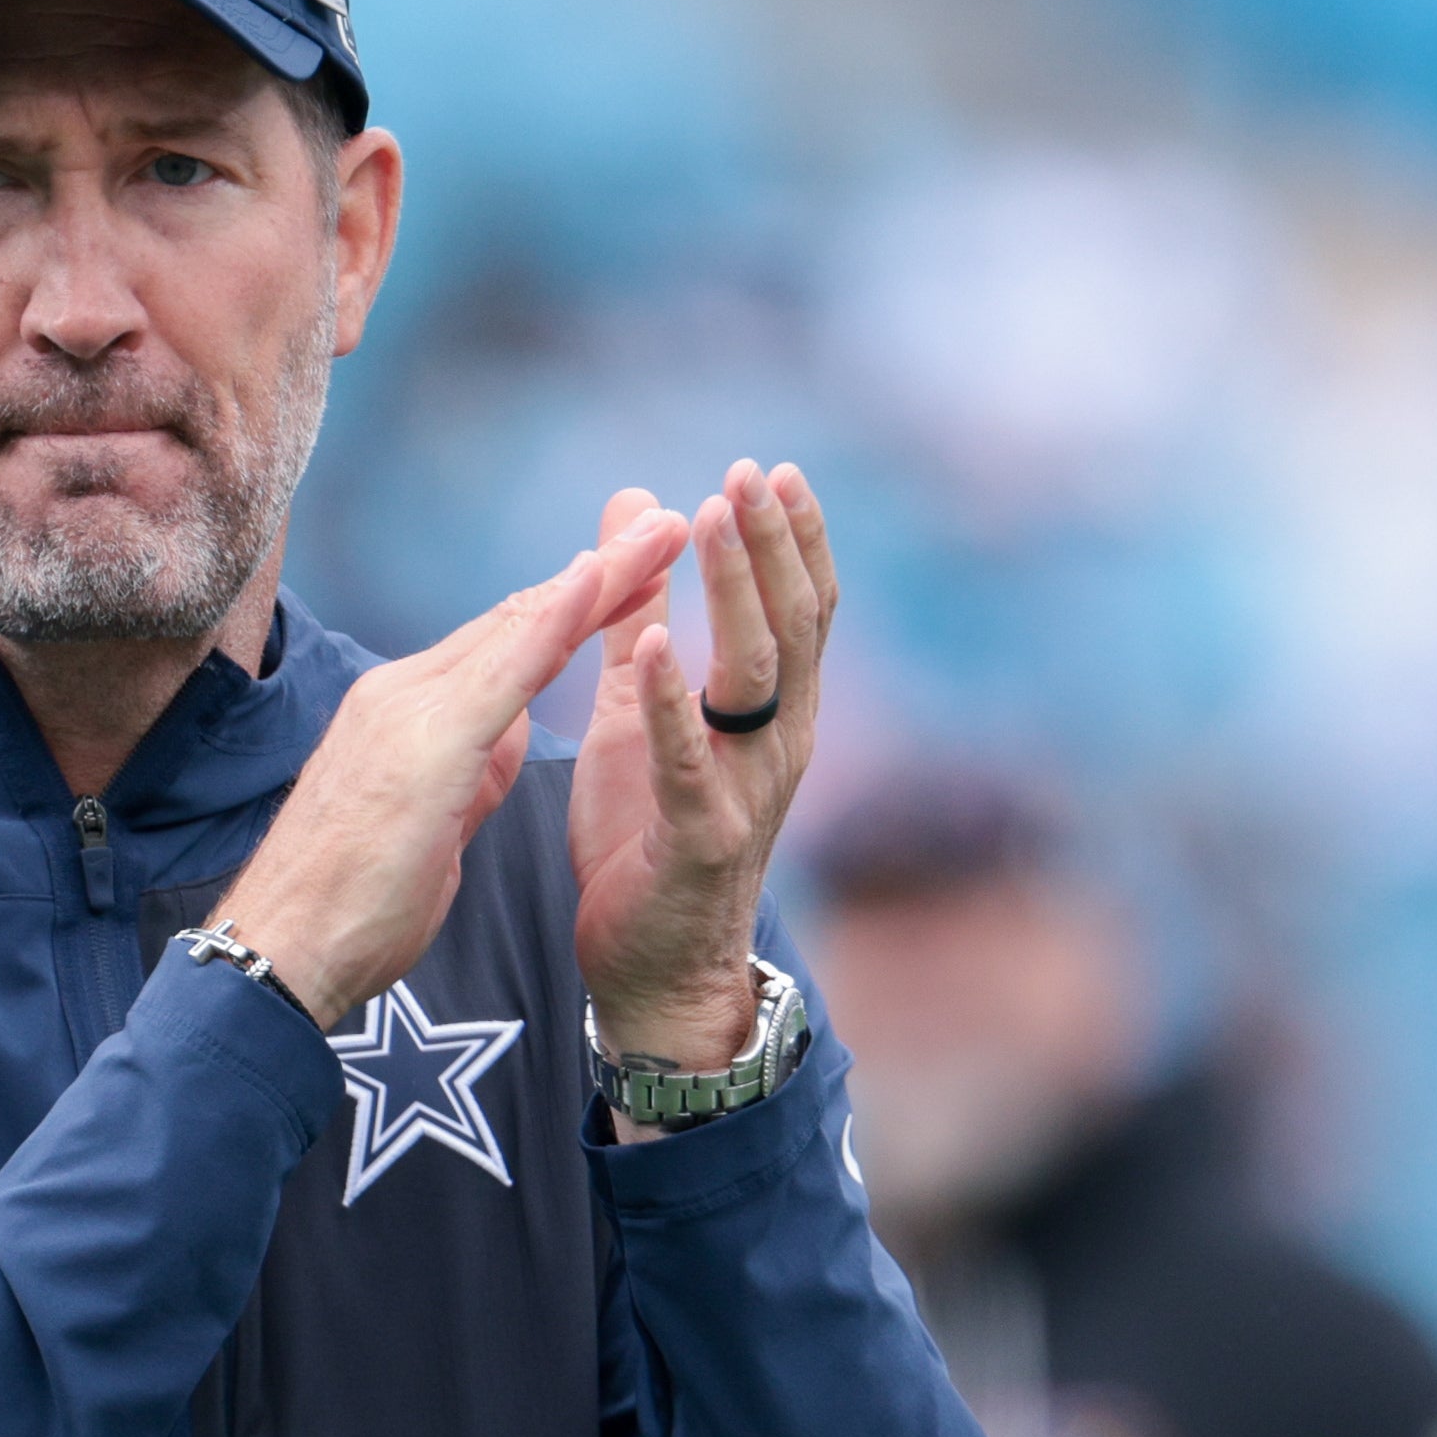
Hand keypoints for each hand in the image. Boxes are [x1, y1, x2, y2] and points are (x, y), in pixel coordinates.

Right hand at [218, 523, 684, 1026]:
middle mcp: (400, 696)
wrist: (281, 952)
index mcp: (404, 718)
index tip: (628, 568)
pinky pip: (503, 670)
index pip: (502, 644)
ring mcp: (406, 712)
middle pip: (515, 618)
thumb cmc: (347, 909)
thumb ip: (470, 772)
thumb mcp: (430, 827)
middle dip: (597, 571)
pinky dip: (553, 620)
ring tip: (662, 531)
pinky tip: (597, 580)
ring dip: (597, 576)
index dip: (568, 604)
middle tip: (665, 521)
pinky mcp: (423, 745)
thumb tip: (507, 735)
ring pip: (516, 627)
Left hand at [568, 462, 837, 1067]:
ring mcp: (746, 792)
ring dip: (735, 595)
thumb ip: (638, 622)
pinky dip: (671, 702)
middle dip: (772, 546)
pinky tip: (653, 645)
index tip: (773, 469)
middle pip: (790, 627)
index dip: (792, 540)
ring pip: (755, 678)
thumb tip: (636, 523)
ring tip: (712, 523)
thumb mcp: (636, 712)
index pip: (800, 610)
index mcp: (771, 714)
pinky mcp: (699, 840)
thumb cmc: (648, 835)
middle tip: (750, 473)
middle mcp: (778, 744)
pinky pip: (690, 763)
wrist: (653, 967)